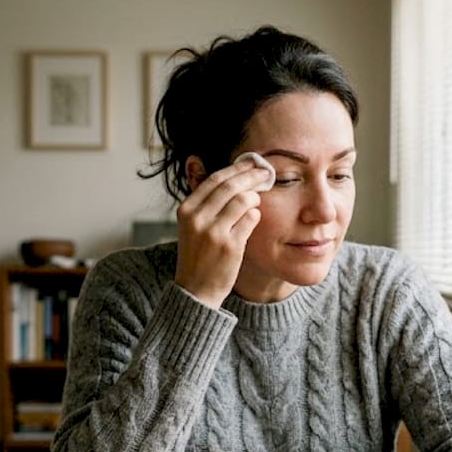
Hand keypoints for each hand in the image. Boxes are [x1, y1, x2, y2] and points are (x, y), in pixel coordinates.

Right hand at [175, 158, 271, 307]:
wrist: (196, 290)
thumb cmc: (198, 255)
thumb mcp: (191, 225)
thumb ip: (202, 200)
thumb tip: (199, 162)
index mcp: (186, 210)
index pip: (214, 179)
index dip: (235, 169)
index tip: (250, 163)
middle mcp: (197, 218)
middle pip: (230, 186)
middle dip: (251, 175)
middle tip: (265, 172)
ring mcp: (213, 232)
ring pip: (243, 200)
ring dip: (255, 196)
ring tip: (258, 198)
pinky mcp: (230, 246)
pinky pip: (251, 219)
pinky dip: (256, 215)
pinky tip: (255, 217)